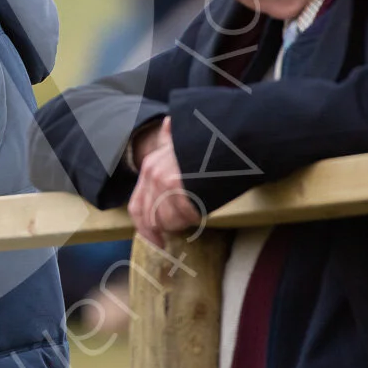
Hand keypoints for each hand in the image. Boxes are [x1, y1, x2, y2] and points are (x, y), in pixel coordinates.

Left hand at [127, 117, 200, 246]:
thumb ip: (170, 138)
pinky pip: (186, 217)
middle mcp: (153, 174)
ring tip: (199, 203)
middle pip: (152, 218)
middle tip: (187, 219)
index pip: (137, 208)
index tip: (156, 243)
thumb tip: (167, 124)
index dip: (144, 229)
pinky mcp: (181, 190)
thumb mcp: (183, 138)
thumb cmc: (210, 143)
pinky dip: (196, 215)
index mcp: (149, 166)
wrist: (231, 137)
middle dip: (170, 225)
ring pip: (169, 221)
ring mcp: (166, 182)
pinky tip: (205, 201)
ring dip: (185, 219)